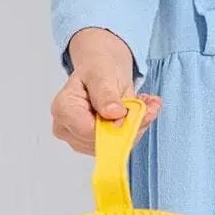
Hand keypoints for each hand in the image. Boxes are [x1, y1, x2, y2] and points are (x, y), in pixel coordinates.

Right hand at [50, 27, 161, 155]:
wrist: (101, 70)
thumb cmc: (97, 68)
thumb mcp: (102, 74)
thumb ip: (106, 94)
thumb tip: (114, 114)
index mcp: (64, 109)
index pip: (89, 131)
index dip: (115, 126)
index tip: (137, 111)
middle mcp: (67, 128)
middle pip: (103, 142)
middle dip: (131, 125)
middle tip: (151, 105)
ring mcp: (79, 140)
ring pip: (115, 146)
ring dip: (137, 125)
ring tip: (146, 104)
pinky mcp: (94, 145)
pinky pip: (120, 144)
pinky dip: (135, 128)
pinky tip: (138, 112)